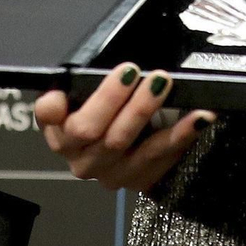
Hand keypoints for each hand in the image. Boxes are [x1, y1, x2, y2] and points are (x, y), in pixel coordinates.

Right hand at [36, 65, 214, 192]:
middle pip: (89, 129)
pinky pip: (159, 157)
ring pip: (122, 143)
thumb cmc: (114, 107)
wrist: (140, 144)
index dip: (56, 102)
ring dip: (144, 110)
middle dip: (113, 97)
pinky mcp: (135, 180)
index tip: (71, 87)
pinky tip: (198, 117)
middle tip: (134, 72)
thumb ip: (91, 79)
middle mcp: (77, 154)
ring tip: (163, 84)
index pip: (47, 114)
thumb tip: (116, 64)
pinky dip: (181, 134)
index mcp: (58, 127)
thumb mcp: (97, 88)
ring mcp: (106, 171)